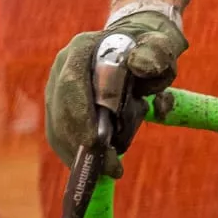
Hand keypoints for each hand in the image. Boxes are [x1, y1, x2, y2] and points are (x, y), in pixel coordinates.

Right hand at [44, 10, 185, 172]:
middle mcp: (62, 67)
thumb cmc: (150, 49)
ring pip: (58, 127)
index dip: (80, 115)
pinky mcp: (58, 108)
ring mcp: (56, 88)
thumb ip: (155, 54)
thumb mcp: (160, 47)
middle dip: (83, 142)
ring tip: (109, 171)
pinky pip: (61, 136)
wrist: (135, 46)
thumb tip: (142, 66)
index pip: (72, 82)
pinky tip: (96, 169)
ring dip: (80, 154)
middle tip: (111, 168)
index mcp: (83, 48)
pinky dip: (76, 155)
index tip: (96, 142)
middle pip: (62, 110)